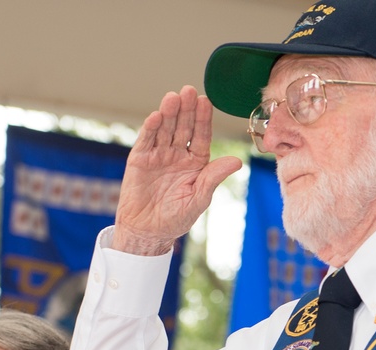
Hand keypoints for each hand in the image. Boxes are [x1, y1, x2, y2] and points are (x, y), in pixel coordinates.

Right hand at [112, 85, 242, 254]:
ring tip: (173, 98)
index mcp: (196, 162)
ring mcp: (158, 155)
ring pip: (165, 130)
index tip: (206, 102)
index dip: (203, 119)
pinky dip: (151, 129)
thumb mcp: (199, 198)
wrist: (148, 231)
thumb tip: (236, 161)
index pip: (201, 136)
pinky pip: (146, 141)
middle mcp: (178, 154)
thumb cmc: (176, 218)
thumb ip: (213, 177)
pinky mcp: (139, 160)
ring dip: (169, 113)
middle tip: (189, 91)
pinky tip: (157, 116)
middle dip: (186, 110)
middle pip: (183, 127)